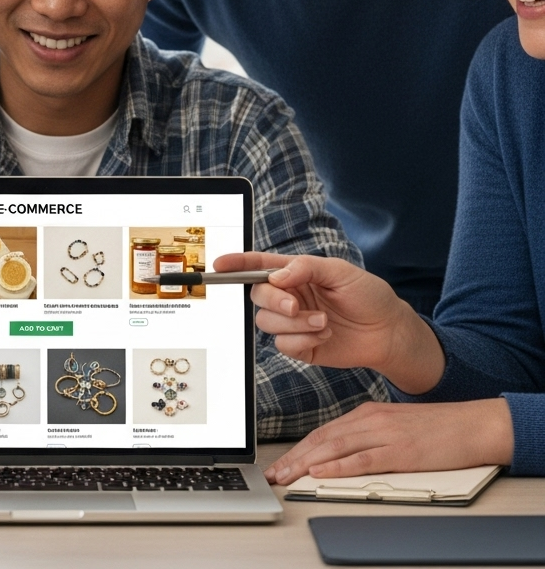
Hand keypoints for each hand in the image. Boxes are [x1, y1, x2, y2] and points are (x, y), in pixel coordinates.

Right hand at [212, 252, 442, 391]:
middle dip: (274, 300)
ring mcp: (292, 322)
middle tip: (296, 305)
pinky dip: (301, 340)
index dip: (236, 264)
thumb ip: (306, 268)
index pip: (258, 266)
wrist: (389, 332)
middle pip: (257, 296)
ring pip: (267, 322)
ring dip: (294, 323)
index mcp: (294, 274)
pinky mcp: (300, 346)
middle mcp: (289, 297)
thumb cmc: (368, 295)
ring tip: (323, 322)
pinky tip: (324, 334)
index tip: (219, 265)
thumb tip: (276, 277)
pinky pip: (282, 344)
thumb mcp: (340, 272)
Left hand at [264, 399, 514, 483]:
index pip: (323, 432)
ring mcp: (385, 434)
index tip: (280, 464)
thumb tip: (343, 457)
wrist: (472, 424)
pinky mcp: (401, 451)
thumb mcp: (394, 427)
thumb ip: (369, 438)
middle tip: (273, 474)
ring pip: (336, 448)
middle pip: (322, 440)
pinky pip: (364, 459)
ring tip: (287, 476)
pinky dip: (339, 466)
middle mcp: (370, 421)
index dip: (298, 449)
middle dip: (294, 458)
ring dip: (307, 464)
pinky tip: (322, 473)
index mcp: (366, 414)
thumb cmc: (437, 429)